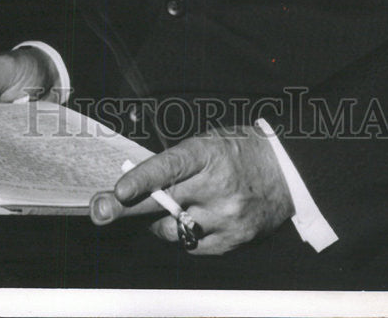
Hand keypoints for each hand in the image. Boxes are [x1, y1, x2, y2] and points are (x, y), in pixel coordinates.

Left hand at [89, 125, 293, 254]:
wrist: (287, 172)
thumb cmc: (241, 151)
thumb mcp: (210, 142)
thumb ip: (178, 162)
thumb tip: (135, 183)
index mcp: (211, 153)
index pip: (172, 165)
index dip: (144, 178)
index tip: (120, 189)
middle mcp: (219, 186)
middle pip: (164, 202)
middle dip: (126, 208)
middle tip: (99, 210)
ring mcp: (227, 216)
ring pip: (174, 229)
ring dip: (160, 222)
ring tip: (166, 209)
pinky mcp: (233, 239)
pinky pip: (193, 245)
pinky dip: (185, 235)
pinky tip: (192, 219)